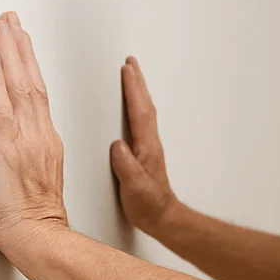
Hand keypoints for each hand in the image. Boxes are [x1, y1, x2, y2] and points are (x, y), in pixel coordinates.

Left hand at [0, 12, 68, 252]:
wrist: (39, 237)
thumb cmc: (35, 220)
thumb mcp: (37, 183)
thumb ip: (29, 159)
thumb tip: (14, 148)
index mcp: (47, 141)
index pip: (38, 93)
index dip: (29, 64)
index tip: (21, 40)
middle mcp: (40, 134)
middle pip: (32, 80)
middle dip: (20, 46)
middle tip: (10, 18)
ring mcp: (26, 138)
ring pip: (19, 84)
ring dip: (9, 51)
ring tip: (2, 24)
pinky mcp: (6, 146)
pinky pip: (0, 104)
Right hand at [111, 56, 179, 233]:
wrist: (162, 217)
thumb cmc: (148, 204)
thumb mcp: (135, 188)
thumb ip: (126, 167)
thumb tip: (117, 145)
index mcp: (146, 147)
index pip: (139, 112)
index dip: (133, 90)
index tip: (127, 69)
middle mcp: (150, 142)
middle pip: (145, 105)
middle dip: (137, 82)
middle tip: (130, 62)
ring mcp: (149, 146)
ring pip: (145, 110)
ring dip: (139, 91)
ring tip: (132, 75)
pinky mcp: (145, 152)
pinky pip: (141, 120)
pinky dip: (138, 105)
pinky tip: (133, 106)